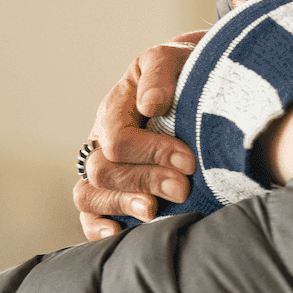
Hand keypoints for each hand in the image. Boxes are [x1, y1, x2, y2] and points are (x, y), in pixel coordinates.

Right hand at [74, 32, 202, 239]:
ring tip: (155, 210)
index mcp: (115, 108)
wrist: (201, 83)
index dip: (152, 153)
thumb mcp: (174, 59)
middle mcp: (103, 140)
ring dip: (122, 205)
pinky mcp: (114, 191)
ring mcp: (106, 167)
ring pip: (90, 196)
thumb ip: (159, 74)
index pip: (117, 140)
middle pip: (104, 171)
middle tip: (184, 186)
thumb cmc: (188, 71)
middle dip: (145, 180)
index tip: (189, 160)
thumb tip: (150, 106)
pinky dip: (99, 228)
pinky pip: (91, 215)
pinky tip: (118, 233)